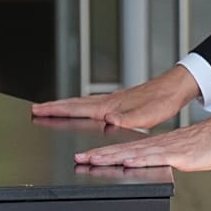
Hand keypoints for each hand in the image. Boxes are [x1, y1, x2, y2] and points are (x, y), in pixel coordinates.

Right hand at [30, 64, 199, 131]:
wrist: (175, 88)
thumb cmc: (162, 101)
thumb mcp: (145, 115)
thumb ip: (125, 119)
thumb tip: (107, 121)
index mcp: (110, 106)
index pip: (76, 108)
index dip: (56, 110)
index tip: (38, 110)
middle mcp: (109, 101)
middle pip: (74, 103)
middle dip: (54, 106)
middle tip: (36, 108)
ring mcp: (114, 100)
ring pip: (83, 102)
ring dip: (66, 106)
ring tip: (53, 109)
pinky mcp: (121, 102)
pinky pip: (93, 103)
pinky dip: (81, 106)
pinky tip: (85, 110)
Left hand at [73, 104, 210, 171]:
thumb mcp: (184, 154)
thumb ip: (166, 159)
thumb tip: (151, 166)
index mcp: (158, 146)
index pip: (125, 151)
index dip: (103, 154)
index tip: (84, 158)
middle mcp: (159, 145)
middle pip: (123, 151)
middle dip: (99, 156)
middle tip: (77, 159)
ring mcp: (169, 149)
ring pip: (135, 154)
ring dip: (112, 157)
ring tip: (92, 160)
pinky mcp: (182, 155)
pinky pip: (158, 158)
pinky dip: (142, 160)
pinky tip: (128, 162)